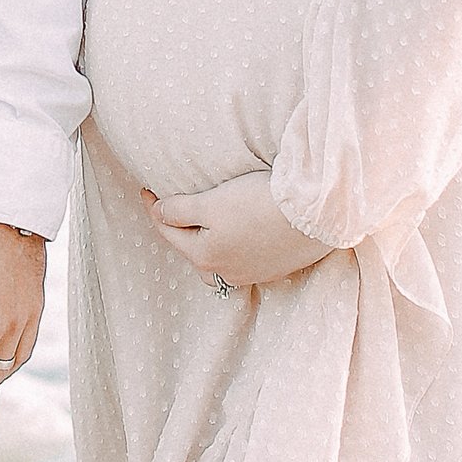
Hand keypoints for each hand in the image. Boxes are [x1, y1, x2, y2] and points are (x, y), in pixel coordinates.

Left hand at [142, 172, 334, 293]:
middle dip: (181, 231)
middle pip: (193, 251)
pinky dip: (236, 249)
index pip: (169, 231)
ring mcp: (254, 273)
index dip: (155, 208)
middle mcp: (227, 272)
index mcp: (204, 256)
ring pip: (219, 262)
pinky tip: (243, 235)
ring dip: (209, 247)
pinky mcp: (277, 268)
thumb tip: (158, 213)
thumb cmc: (258, 204)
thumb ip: (180, 210)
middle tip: (175, 207)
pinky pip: (245, 261)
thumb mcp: (212, 203)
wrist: (314, 214)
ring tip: (208, 229)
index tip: (147, 188)